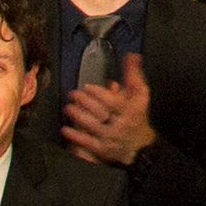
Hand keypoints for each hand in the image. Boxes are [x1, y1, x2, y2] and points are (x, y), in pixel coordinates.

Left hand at [61, 50, 159, 166]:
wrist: (140, 145)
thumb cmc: (137, 116)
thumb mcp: (140, 93)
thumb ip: (133, 74)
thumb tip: (131, 56)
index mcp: (130, 110)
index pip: (113, 101)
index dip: (99, 93)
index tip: (87, 87)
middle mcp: (120, 124)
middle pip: (101, 113)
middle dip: (85, 102)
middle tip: (73, 94)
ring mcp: (111, 137)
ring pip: (93, 127)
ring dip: (78, 117)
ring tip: (68, 108)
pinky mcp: (102, 149)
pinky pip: (88, 143)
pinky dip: (76, 137)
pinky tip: (66, 129)